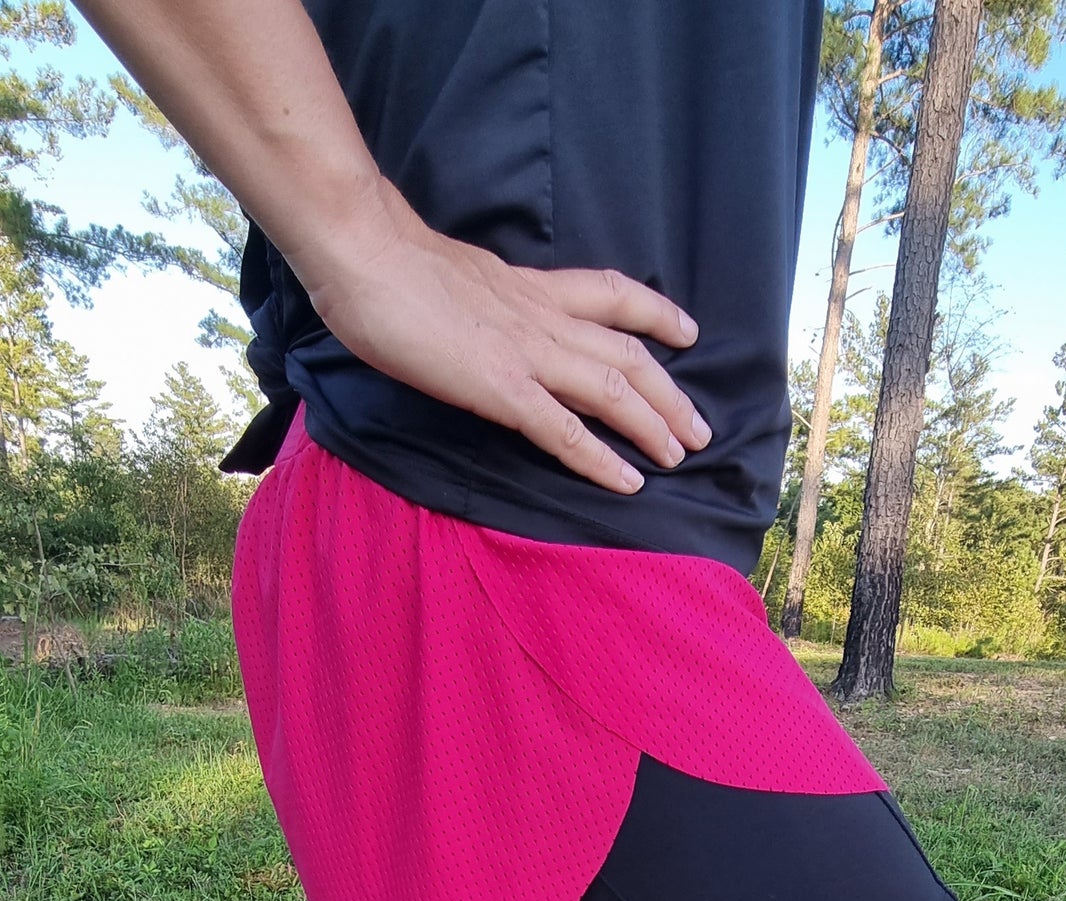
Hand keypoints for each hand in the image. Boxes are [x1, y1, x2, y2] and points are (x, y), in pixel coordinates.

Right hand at [303, 188, 710, 493]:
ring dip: (653, 424)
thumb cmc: (387, 263)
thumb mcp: (454, 277)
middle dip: (670, 392)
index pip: (608, 294)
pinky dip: (601, 459)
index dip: (655, 312)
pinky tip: (628, 482)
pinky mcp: (502, 388)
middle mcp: (541, 317)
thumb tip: (479, 318)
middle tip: (701, 427)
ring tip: (682, 454)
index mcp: (528, 287)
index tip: (686, 330)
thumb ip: (481, 301)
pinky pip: (564, 430)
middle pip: (627, 352)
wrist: (364, 253)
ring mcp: (525, 353)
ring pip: (612, 388)